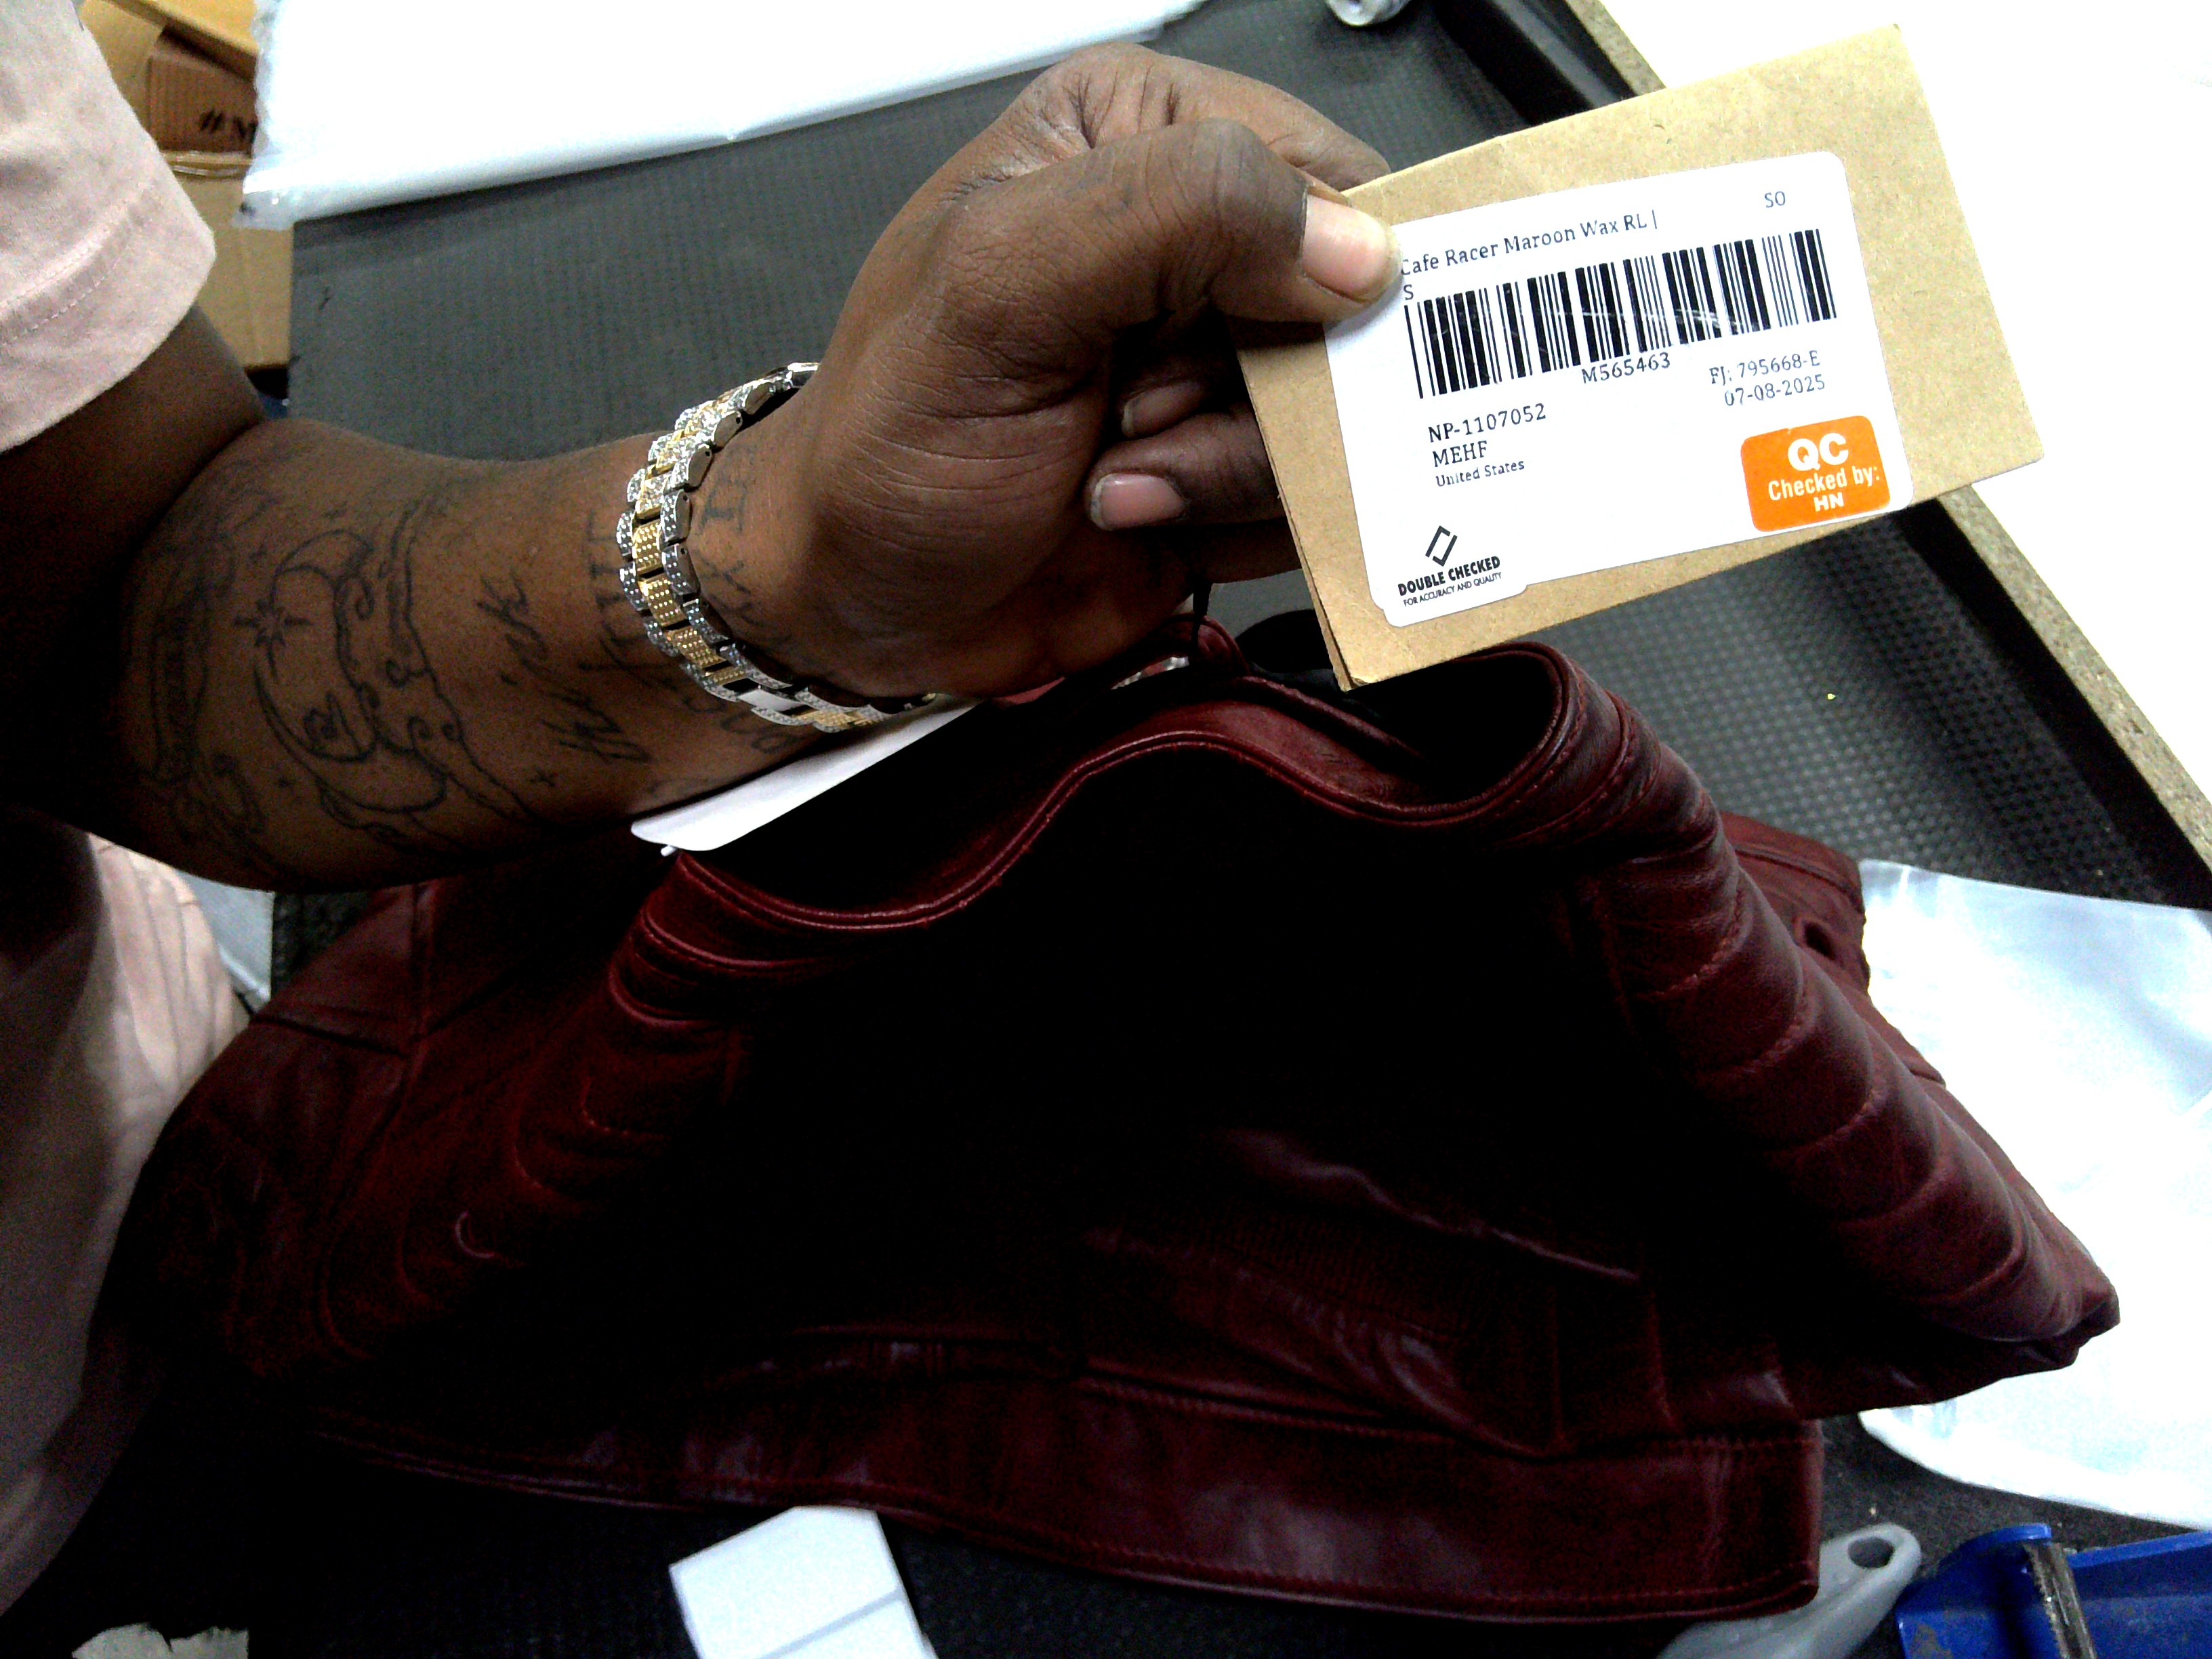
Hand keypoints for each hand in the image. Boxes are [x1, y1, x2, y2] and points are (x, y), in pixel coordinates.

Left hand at [706, 46, 1392, 697]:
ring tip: (1113, 475)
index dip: (1314, 275)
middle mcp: (1192, 238)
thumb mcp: (1002, 286)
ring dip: (1233, 469)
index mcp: (1140, 137)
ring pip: (1343, 415)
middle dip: (1258, 391)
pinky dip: (1237, 522)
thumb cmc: (891, 440)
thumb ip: (1177, 215)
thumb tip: (1356, 248)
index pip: (1332, 176)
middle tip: (1137, 413)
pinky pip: (1318, 495)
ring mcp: (1218, 360)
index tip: (1224, 335)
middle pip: (1355, 310)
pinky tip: (1136, 513)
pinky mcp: (1233, 464)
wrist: (854, 598)